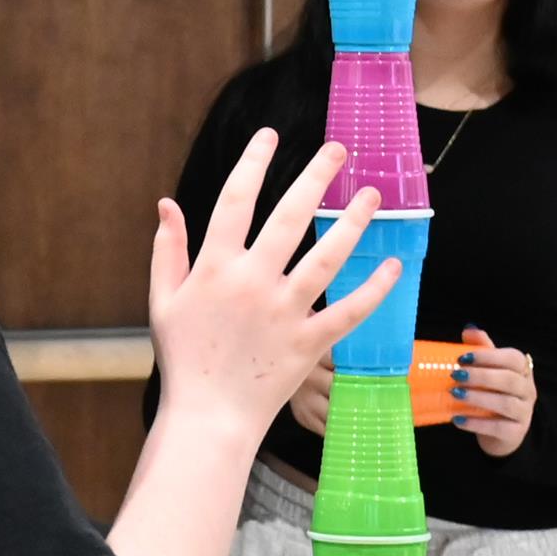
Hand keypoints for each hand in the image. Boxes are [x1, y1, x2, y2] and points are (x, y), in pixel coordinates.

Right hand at [147, 129, 397, 439]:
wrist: (207, 420)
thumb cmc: (183, 359)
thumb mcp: (164, 300)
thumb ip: (168, 250)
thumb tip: (167, 204)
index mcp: (215, 267)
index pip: (235, 200)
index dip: (253, 163)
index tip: (270, 136)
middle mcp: (252, 282)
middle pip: (289, 217)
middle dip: (315, 177)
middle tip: (338, 149)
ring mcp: (284, 313)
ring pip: (325, 258)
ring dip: (352, 223)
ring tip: (370, 194)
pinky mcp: (308, 344)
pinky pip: (348, 312)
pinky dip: (374, 290)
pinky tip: (393, 265)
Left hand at [450, 326, 536, 457]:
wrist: (500, 432)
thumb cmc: (494, 393)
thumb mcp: (489, 369)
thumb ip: (481, 348)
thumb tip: (469, 329)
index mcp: (522, 371)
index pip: (513, 358)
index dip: (488, 356)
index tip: (463, 357)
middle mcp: (528, 390)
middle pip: (509, 380)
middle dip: (481, 376)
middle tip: (455, 375)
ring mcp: (525, 413)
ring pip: (505, 404)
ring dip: (478, 398)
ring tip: (455, 394)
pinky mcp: (516, 433)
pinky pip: (499, 428)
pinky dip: (477, 423)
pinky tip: (458, 419)